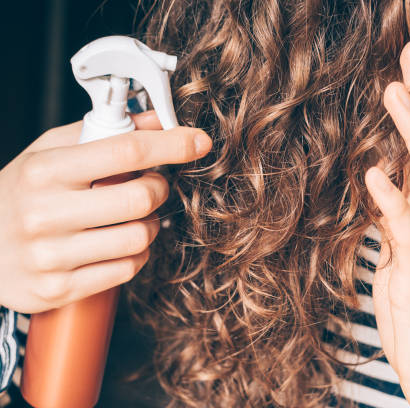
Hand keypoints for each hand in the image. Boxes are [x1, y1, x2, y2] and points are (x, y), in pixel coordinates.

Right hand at [0, 111, 211, 313]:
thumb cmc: (19, 194)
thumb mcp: (48, 153)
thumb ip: (101, 133)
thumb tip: (155, 120)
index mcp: (45, 170)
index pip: (125, 151)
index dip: (171, 145)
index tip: (197, 142)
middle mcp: (45, 213)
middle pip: (140, 199)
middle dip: (158, 189)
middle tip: (150, 185)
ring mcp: (51, 256)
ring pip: (139, 238)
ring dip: (150, 225)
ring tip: (132, 218)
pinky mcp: (59, 289)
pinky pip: (127, 269)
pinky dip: (136, 254)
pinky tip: (119, 244)